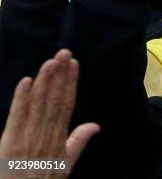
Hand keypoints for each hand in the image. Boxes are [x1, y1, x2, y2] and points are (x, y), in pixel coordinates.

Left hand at [0, 50, 99, 178]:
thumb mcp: (64, 167)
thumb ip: (77, 143)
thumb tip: (95, 125)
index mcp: (59, 139)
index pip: (67, 105)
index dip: (70, 83)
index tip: (74, 64)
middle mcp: (45, 136)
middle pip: (54, 100)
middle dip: (59, 75)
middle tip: (64, 52)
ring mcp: (27, 139)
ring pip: (38, 104)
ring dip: (45, 80)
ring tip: (50, 61)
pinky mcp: (9, 144)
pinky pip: (17, 117)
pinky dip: (21, 98)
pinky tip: (27, 81)